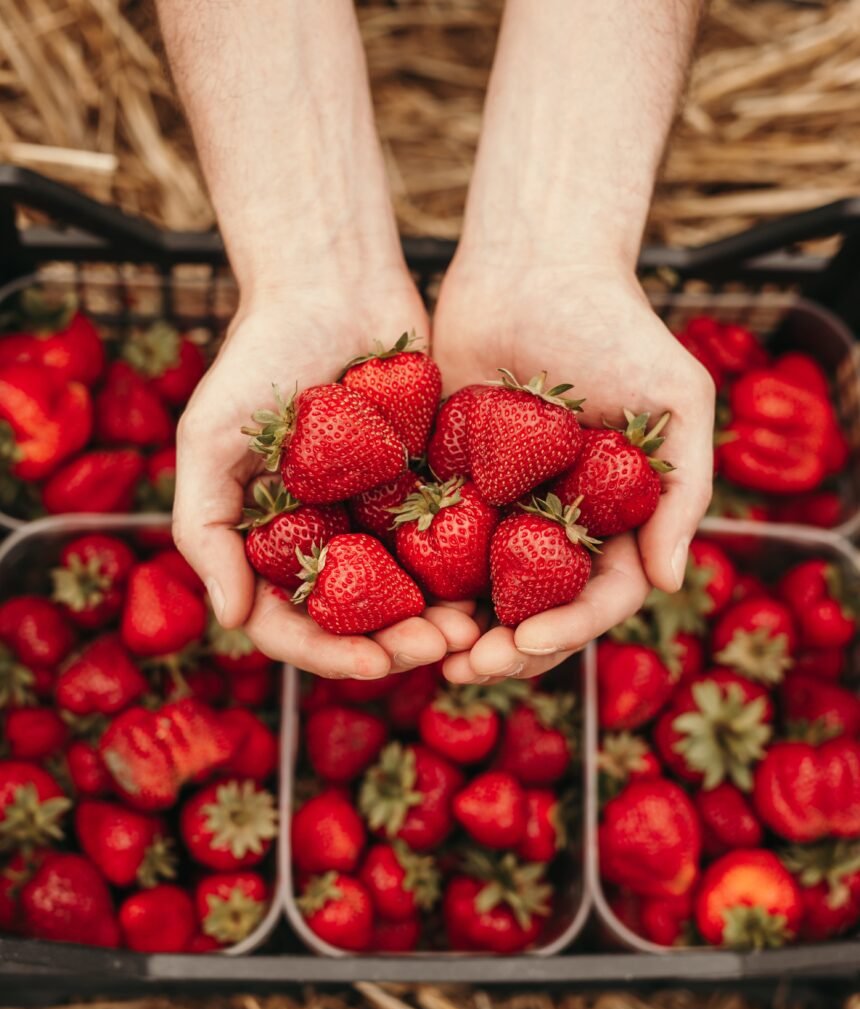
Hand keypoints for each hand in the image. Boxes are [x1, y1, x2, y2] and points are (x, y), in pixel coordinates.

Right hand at [173, 273, 477, 678]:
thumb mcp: (209, 437)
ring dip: (440, 618)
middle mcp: (324, 537)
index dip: (330, 653)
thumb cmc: (260, 353)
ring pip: (411, 592)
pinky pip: (451, 540)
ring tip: (474, 626)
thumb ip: (205, 528)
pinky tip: (496, 583)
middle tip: (441, 646)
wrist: (334, 281)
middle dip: (397, 645)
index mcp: (271, 539)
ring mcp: (376, 515)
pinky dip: (471, 569)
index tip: (376, 663)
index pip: (292, 622)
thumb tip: (228, 619)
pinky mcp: (426, 485)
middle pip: (359, 620)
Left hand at [433, 257, 714, 682]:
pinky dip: (418, 575)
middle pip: (536, 607)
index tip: (528, 644)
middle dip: (506, 647)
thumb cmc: (615, 324)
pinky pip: (432, 540)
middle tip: (466, 668)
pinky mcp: (449, 480)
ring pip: (480, 587)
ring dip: (457, 628)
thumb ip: (684, 490)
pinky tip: (392, 598)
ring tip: (427, 651)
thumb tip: (668, 583)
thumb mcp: (676, 399)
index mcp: (615, 516)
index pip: (599, 594)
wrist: (532, 263)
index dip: (568, 628)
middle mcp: (558, 521)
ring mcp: (502, 505)